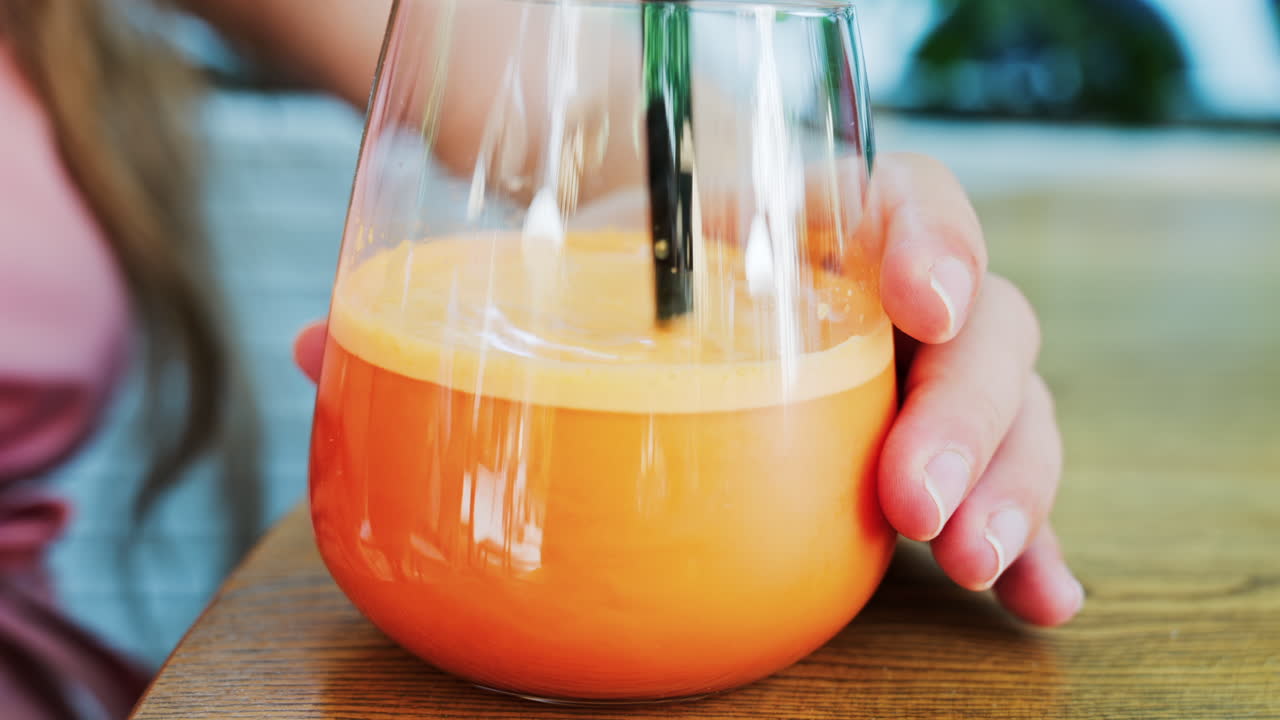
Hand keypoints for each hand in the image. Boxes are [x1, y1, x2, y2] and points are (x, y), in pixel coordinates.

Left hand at [293, 152, 1080, 626]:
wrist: (643, 256)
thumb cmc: (609, 248)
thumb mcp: (552, 256)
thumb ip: (456, 298)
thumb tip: (325, 349)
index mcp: (809, 215)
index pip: (907, 198)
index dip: (934, 239)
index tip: (918, 301)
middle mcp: (882, 289)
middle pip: (986, 322)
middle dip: (966, 409)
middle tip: (905, 501)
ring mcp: (917, 367)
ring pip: (1014, 404)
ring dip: (1008, 482)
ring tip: (962, 562)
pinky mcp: (927, 435)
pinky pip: (1008, 473)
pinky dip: (1031, 529)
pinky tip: (1038, 592)